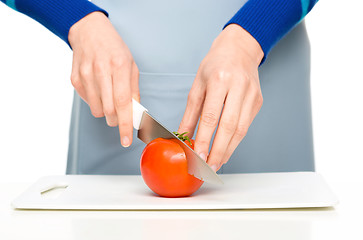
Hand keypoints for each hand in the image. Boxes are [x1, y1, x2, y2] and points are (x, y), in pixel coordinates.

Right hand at [68, 12, 138, 146]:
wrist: (89, 31)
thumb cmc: (114, 49)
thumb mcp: (131, 66)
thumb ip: (133, 91)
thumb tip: (135, 114)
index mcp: (119, 66)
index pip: (122, 103)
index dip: (125, 125)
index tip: (126, 140)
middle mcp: (101, 71)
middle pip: (109, 110)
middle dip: (117, 120)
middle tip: (120, 115)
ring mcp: (85, 75)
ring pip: (96, 110)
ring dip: (106, 112)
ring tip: (108, 96)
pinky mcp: (75, 79)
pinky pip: (87, 102)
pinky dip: (95, 101)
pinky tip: (98, 87)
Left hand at [178, 24, 263, 171]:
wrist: (239, 50)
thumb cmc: (215, 65)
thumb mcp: (197, 85)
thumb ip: (191, 113)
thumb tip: (183, 136)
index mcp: (219, 80)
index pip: (211, 116)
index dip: (205, 139)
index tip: (198, 156)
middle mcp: (238, 87)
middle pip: (230, 126)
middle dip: (219, 150)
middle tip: (208, 167)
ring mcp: (251, 94)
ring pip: (241, 129)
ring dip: (228, 150)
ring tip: (216, 163)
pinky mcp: (257, 101)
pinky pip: (246, 125)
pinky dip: (235, 141)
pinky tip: (226, 149)